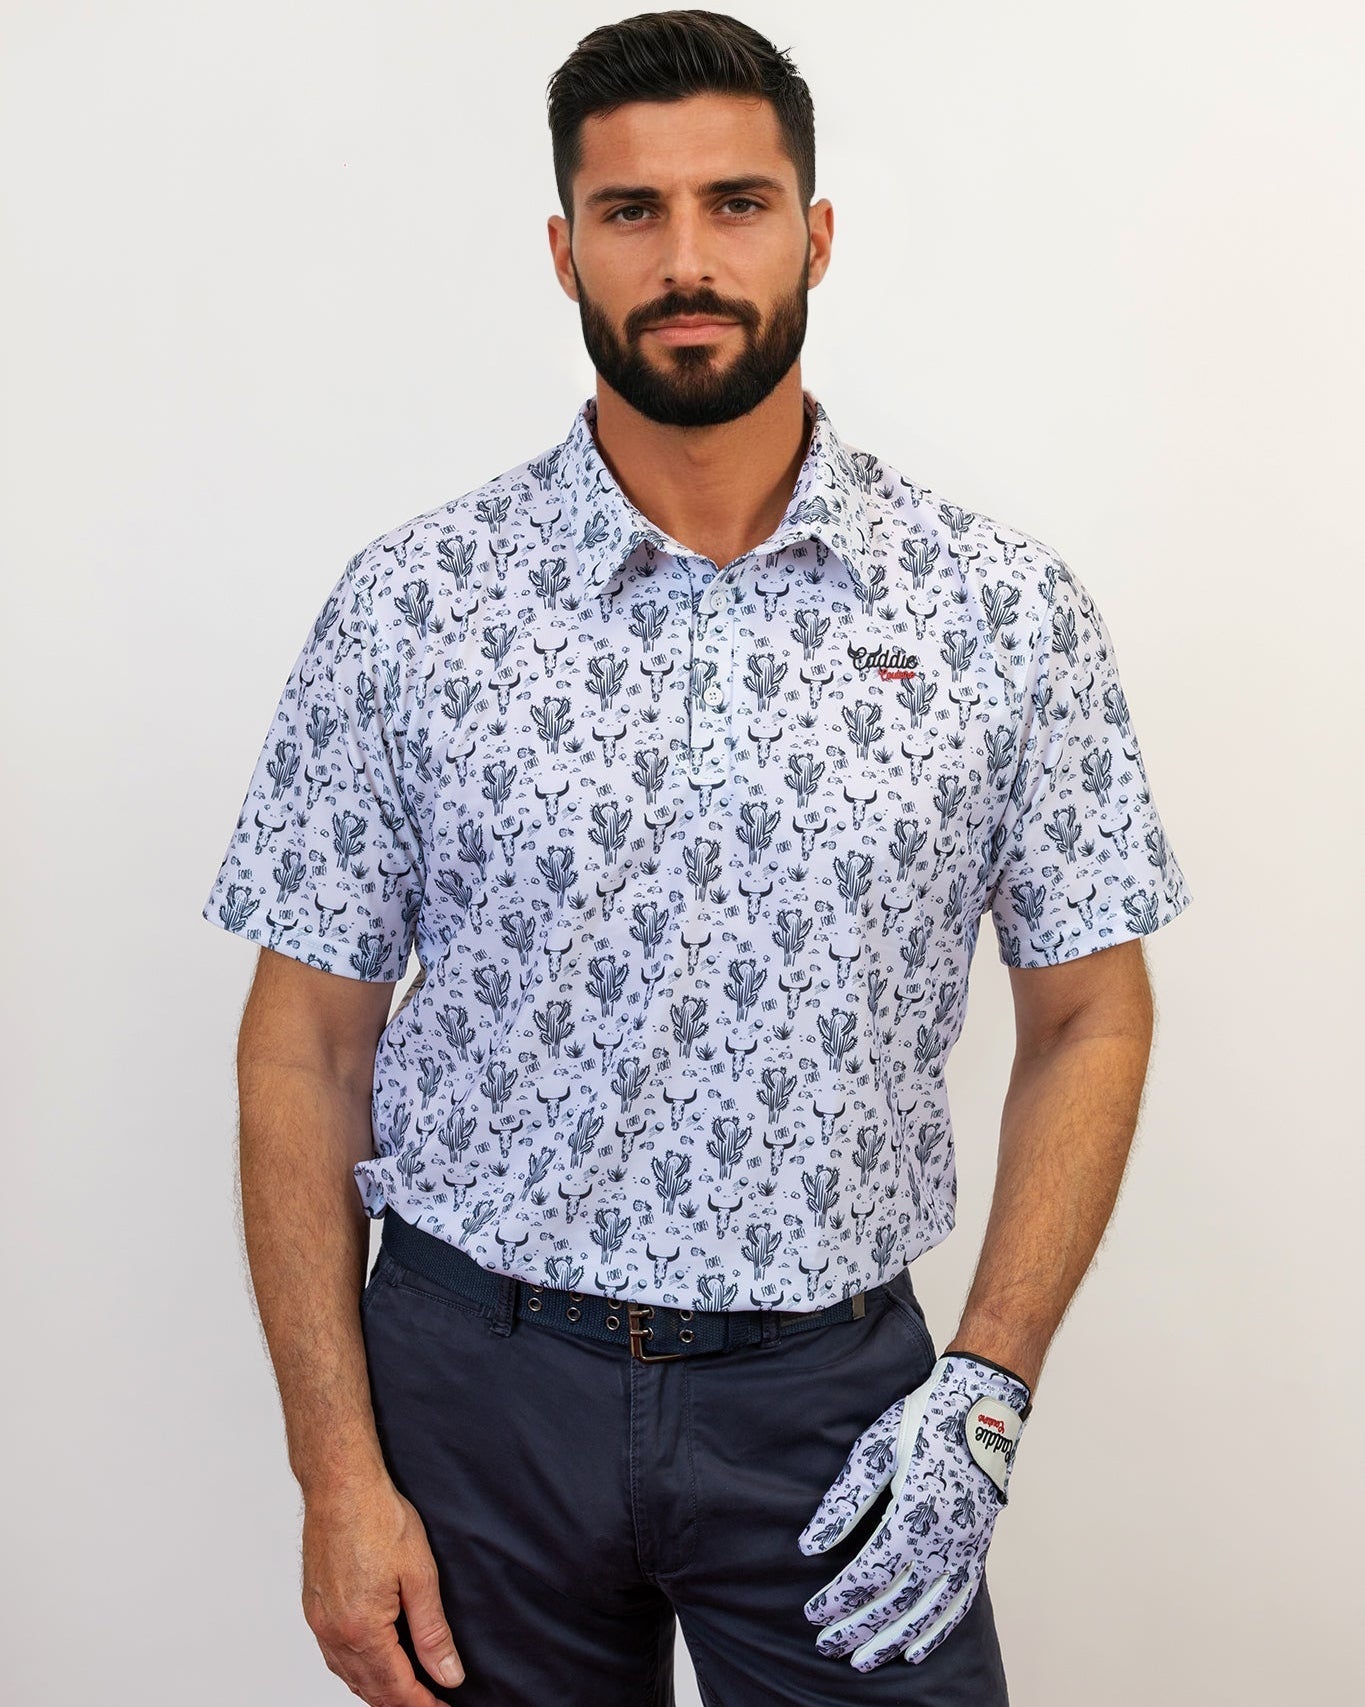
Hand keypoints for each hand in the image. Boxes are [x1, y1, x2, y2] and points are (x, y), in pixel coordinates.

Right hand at [302, 1471, 465, 1700]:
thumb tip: (448, 1675)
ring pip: (349, 1677)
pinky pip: (334, 1657)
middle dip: (401, 1703)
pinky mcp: (313, 1608)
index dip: (422, 1704)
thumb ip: (432, 1631)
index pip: (395, 1688)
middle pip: (369, 1690)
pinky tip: (373, 1665)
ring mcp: (319, 1622)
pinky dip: (356, 1671)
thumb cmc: (378, 1518)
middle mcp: (334, 1633)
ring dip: (378, 1690)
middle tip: (431, 1701)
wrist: (340, 1485)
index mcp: (362, 1629)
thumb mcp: (419, 1574)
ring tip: (408, 1690)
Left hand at [797, 1352, 1030, 1669]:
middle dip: (858, 1628)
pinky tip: (916, 1649)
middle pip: (894, 1601)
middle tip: (827, 1648)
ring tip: (863, 1661)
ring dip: (892, 1639)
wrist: (984, 1406)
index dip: (838, 1600)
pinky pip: (958, 1602)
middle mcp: (942, 1542)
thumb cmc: (923, 1420)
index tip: (812, 1615)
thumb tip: (808, 1546)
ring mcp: (965, 1550)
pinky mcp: (978, 1549)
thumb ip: (843, 1502)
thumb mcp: (875, 1449)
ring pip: (926, 1611)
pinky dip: (937, 1630)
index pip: (868, 1575)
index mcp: (912, 1516)